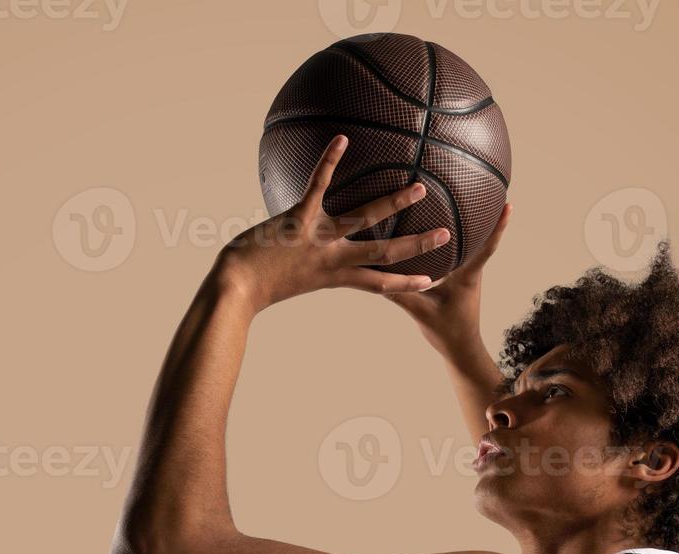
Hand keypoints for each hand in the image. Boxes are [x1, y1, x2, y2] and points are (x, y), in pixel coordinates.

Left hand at [212, 134, 450, 312]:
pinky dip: (329, 162)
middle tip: (446, 235)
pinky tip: (342, 139)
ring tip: (419, 189)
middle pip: (383, 253)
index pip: (378, 284)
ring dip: (393, 204)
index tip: (432, 281)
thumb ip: (307, 266)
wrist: (232, 289)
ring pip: (363, 220)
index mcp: (332, 276)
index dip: (405, 283)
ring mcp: (316, 239)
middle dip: (416, 246)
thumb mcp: (287, 279)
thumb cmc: (253, 286)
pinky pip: (318, 186)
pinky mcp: (296, 220)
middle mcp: (331, 259)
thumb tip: (310, 256)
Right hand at [384, 201, 511, 356]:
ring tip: (466, 205)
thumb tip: (376, 273)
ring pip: (472, 247)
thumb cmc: (446, 332)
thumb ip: (399, 292)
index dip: (499, 226)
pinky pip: (462, 257)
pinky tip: (445, 235)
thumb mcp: (420, 312)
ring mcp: (469, 277)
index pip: (486, 247)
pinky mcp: (462, 282)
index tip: (510, 205)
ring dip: (472, 228)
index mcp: (467, 276)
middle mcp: (472, 273)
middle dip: (486, 216)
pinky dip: (458, 243)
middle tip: (486, 191)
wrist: (461, 350)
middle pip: (482, 239)